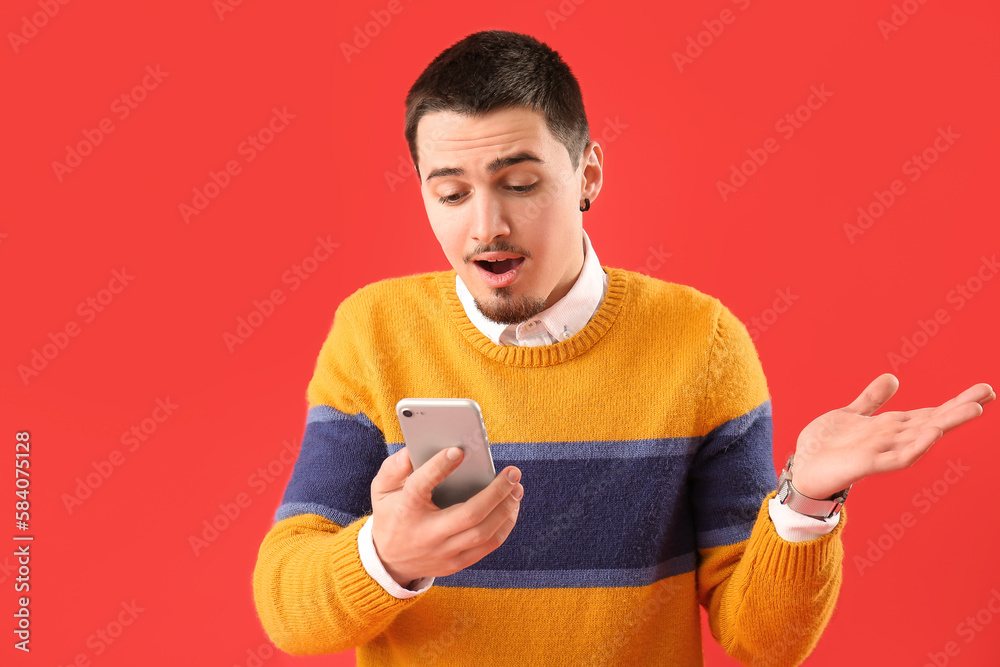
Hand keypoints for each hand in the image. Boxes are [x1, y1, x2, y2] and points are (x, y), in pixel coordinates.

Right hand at [369, 447, 522, 586]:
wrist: (389, 562)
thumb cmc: (391, 516)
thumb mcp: (382, 490)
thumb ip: (394, 468)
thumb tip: (411, 452)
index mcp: (406, 511)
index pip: (421, 486)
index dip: (439, 467)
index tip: (458, 450)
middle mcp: (427, 534)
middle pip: (469, 515)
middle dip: (496, 492)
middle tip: (513, 472)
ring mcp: (444, 552)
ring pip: (484, 533)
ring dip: (506, 509)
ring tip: (517, 488)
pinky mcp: (456, 563)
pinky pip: (488, 545)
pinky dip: (505, 525)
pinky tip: (511, 507)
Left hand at [790, 373, 994, 498]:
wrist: (803, 469)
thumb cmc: (827, 445)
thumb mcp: (851, 414)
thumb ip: (872, 399)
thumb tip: (894, 378)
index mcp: (891, 426)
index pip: (930, 411)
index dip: (955, 401)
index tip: (984, 390)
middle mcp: (893, 438)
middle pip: (933, 420)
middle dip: (959, 408)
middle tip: (988, 393)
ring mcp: (883, 452)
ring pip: (922, 436)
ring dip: (946, 423)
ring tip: (972, 410)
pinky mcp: (869, 464)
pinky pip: (899, 457)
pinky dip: (917, 446)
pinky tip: (933, 433)